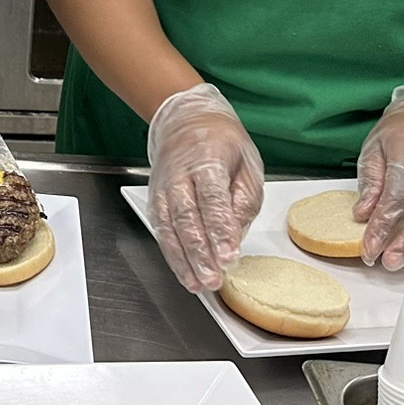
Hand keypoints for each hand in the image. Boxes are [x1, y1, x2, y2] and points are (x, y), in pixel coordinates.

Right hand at [145, 85, 264, 292]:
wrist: (185, 120)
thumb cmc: (221, 143)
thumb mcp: (247, 163)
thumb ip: (244, 200)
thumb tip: (235, 235)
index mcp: (207, 160)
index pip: (212, 198)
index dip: (220, 229)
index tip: (229, 255)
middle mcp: (179, 174)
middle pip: (187, 216)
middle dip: (199, 251)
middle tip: (213, 277)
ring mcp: (163, 187)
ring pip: (168, 226)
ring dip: (182, 259)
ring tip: (197, 284)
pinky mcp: (155, 199)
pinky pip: (160, 229)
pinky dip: (171, 254)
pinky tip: (183, 273)